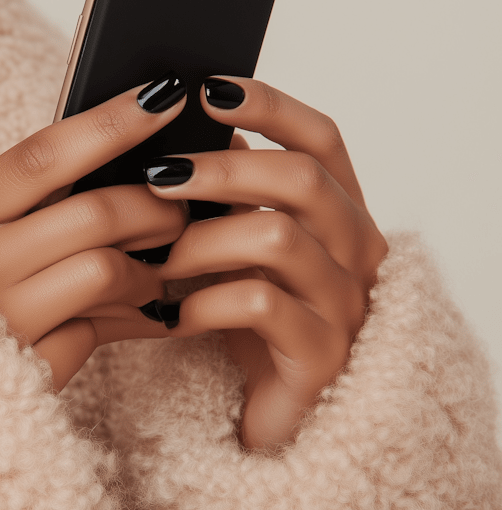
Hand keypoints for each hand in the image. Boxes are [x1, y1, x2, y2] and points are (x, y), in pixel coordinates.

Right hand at [0, 78, 190, 388]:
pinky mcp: (29, 368)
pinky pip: (103, 330)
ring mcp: (2, 320)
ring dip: (148, 269)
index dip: (108, 123)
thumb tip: (123, 167)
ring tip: (155, 269)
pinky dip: (136, 319)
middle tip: (179, 207)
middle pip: (92, 214)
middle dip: (154, 206)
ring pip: (107, 271)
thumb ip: (28, 205)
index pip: (41, 157)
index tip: (163, 96)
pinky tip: (147, 316)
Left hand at [144, 77, 387, 451]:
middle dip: (222, 169)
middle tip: (156, 174)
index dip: (269, 106)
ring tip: (153, 257)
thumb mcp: (235, 248)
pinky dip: (205, 302)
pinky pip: (261, 306)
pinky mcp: (320, 355)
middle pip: (300, 179)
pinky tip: (170, 314)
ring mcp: (344, 304)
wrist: (267, 420)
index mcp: (339, 213)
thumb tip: (178, 129)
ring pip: (278, 239)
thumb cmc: (246, 324)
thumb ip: (225, 193)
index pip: (321, 138)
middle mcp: (355, 251)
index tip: (206, 89)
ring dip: (202, 240)